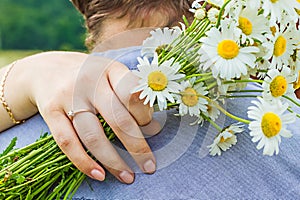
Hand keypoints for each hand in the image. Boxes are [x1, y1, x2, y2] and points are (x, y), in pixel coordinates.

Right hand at [20, 51, 159, 183]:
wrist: (48, 69)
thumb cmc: (92, 76)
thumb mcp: (113, 74)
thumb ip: (132, 96)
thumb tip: (154, 128)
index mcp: (110, 70)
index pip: (133, 94)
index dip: (145, 115)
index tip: (153, 129)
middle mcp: (89, 81)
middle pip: (117, 118)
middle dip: (137, 147)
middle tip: (149, 166)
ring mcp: (68, 97)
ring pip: (93, 135)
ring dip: (113, 161)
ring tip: (128, 176)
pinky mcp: (51, 112)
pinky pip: (67, 142)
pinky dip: (84, 162)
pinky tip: (99, 174)